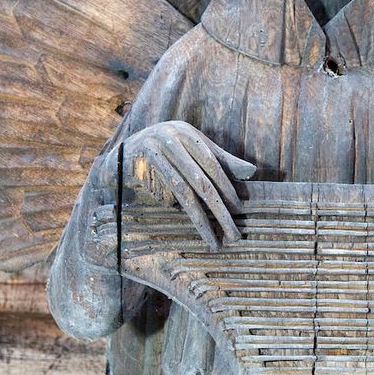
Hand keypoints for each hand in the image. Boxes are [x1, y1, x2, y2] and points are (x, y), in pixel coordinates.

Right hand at [118, 120, 255, 250]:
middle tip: (233, 234)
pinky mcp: (136, 168)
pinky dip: (167, 205)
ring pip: (181, 194)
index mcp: (186, 132)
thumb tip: (252, 172)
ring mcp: (150, 152)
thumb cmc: (165, 154)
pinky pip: (160, 197)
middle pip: (200, 181)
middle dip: (219, 210)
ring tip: (213, 242)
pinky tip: (170, 210)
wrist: (121, 158)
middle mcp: (168, 138)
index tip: (239, 210)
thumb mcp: (193, 153)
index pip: (212, 164)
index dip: (227, 188)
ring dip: (200, 221)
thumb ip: (221, 161)